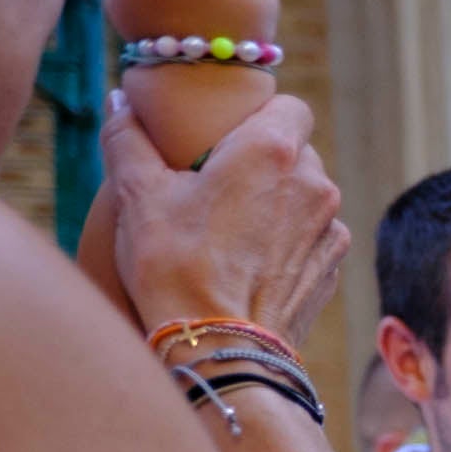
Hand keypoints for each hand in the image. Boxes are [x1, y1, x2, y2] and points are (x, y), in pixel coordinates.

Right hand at [96, 89, 346, 351]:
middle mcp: (316, 184)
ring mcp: (330, 230)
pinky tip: (250, 261)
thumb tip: (119, 101)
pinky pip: (312, 237)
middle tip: (216, 182)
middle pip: (296, 151)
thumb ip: (128, 138)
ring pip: (306, 196)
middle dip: (262, 160)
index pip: (289, 105)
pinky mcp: (331, 269)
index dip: (260, 113)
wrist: (221, 350)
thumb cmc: (177, 267)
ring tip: (230, 228)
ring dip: (276, 202)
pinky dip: (288, 241)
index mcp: (273, 151)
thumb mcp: (138, 196)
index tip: (227, 132)